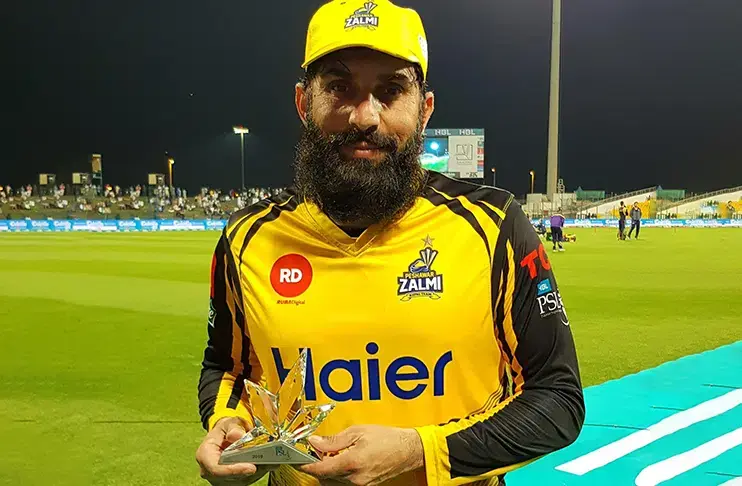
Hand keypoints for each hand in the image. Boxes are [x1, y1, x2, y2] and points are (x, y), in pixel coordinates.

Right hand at [196, 416, 276, 484]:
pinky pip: (246, 480)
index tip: (252, 467)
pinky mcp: (231, 481)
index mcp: (205, 455)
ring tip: (271, 461)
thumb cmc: (225, 429)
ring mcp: (220, 479)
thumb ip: (233, 427)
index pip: (216, 469)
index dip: (234, 470)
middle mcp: (210, 471)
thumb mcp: (228, 423)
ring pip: (241, 481)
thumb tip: (237, 436)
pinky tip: (268, 463)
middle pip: (231, 478)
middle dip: (251, 470)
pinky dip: (259, 472)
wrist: (225, 435)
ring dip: (257, 472)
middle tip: (268, 462)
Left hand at [299, 425, 423, 485]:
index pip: (320, 469)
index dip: (305, 465)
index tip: (297, 460)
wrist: (407, 450)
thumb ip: (334, 440)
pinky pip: (344, 483)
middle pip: (324, 477)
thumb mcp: (357, 432)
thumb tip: (314, 442)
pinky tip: (343, 461)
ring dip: (327, 470)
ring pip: (333, 482)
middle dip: (317, 465)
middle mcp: (354, 479)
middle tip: (317, 451)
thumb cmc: (386, 438)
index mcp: (351, 463)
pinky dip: (338, 474)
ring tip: (332, 455)